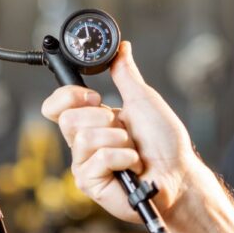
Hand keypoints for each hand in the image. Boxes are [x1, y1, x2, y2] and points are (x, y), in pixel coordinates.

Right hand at [41, 41, 199, 222]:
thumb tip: (121, 49)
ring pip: (84, 138)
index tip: (95, 97)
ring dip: (119, 140)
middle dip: (103, 119)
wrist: (178, 172)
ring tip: (132, 150)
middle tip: (123, 129)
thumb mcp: (143, 100)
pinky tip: (133, 165)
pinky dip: (123, 157)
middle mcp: (82, 143)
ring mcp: (84, 164)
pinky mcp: (90, 183)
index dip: (68, 96)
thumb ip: (125, 74)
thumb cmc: (165, 143)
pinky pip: (98, 159)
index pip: (55, 106)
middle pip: (67, 120)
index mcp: (90, 122)